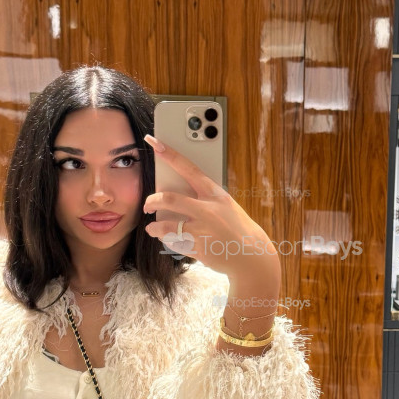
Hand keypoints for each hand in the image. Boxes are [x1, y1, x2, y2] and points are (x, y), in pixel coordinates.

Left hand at [142, 134, 279, 284]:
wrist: (251, 255)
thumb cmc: (237, 227)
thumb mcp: (225, 206)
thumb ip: (205, 200)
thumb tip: (179, 195)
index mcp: (215, 194)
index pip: (189, 169)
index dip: (170, 155)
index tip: (155, 143)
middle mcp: (208, 210)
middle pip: (169, 199)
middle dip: (152, 201)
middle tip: (147, 206)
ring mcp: (202, 230)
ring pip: (166, 226)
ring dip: (154, 227)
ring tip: (153, 228)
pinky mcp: (198, 248)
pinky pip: (174, 243)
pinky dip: (167, 241)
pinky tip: (167, 240)